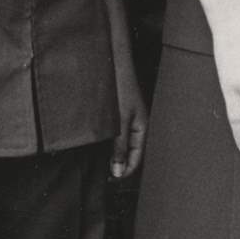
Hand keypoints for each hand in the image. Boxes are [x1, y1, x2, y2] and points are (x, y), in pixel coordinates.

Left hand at [110, 58, 147, 179]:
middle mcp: (137, 125)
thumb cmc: (119, 85)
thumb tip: (118, 171)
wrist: (113, 60)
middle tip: (103, 172)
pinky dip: (108, 140)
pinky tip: (97, 141)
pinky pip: (115, 133)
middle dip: (118, 164)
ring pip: (121, 143)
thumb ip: (119, 147)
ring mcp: (127, 118)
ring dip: (112, 152)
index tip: (109, 178)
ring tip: (99, 159)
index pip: (137, 159)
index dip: (124, 171)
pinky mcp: (118, 112)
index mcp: (142, 128)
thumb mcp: (118, 122)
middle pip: (130, 153)